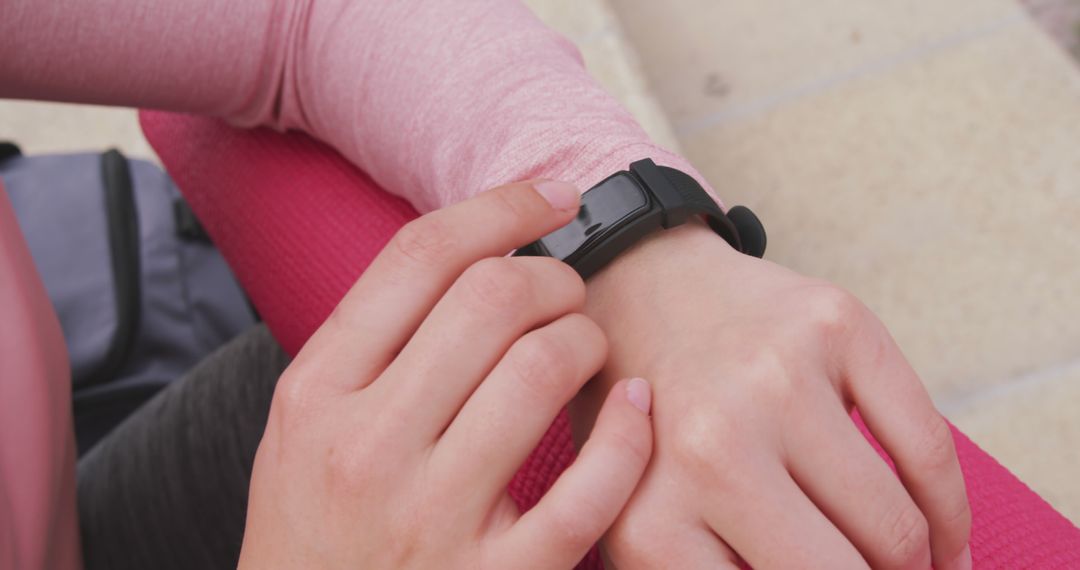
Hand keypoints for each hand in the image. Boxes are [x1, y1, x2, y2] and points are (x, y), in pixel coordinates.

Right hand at [239, 181, 653, 568]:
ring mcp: (432, 518)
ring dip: (586, 340)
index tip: (551, 196)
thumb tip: (476, 253)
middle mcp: (367, 448)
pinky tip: (635, 407)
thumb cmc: (315, 534)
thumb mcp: (303, 428)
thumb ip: (370, 345)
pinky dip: (628, 434)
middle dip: (553, 275)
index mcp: (316, 394)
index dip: (501, 207)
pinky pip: (590, 489)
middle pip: (491, 298)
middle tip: (565, 292)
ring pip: (542, 368)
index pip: (419, 258)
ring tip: (584, 350)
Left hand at [575, 220, 970, 568]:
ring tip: (906, 569)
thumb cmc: (648, 426)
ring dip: (913, 565)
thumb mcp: (638, 520)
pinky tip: (946, 544)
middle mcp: (710, 449)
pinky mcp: (835, 328)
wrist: (645, 291)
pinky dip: (950, 514)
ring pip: (894, 527)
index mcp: (651, 521)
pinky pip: (926, 450)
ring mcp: (775, 381)